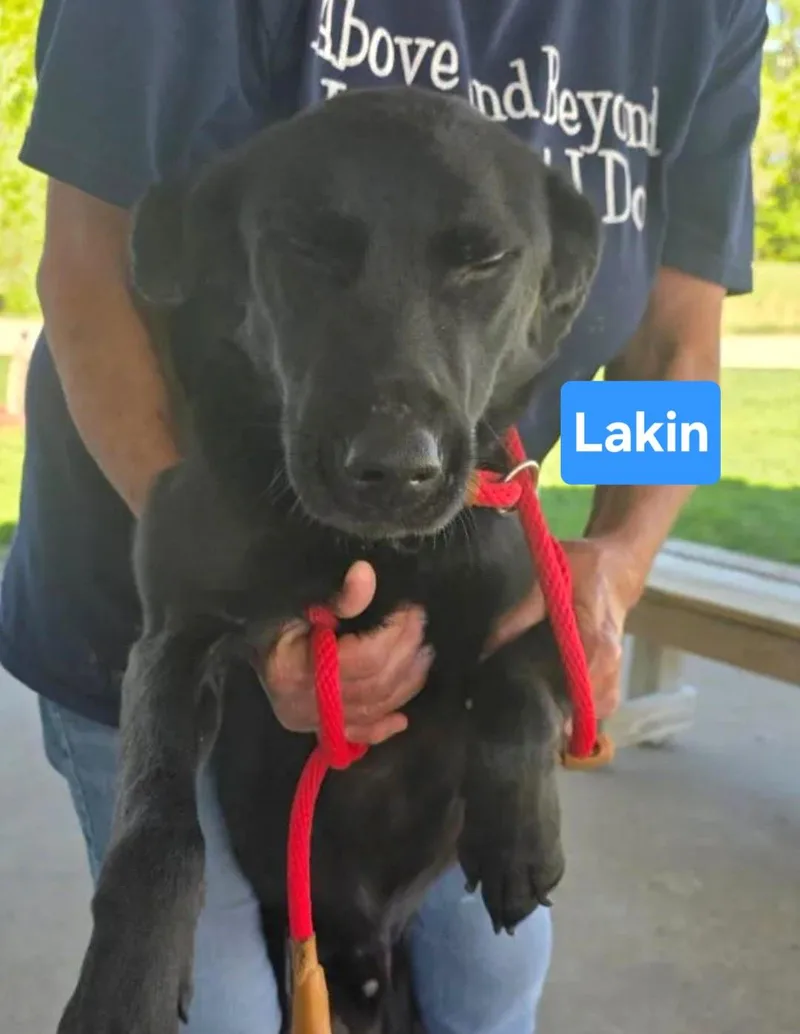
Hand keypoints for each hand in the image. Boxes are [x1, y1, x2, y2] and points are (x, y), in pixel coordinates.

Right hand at [261, 561, 432, 744]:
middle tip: (421, 626)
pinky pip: (356, 736)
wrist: (246, 649)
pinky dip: (382, 728)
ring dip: (405, 685)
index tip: (410, 610)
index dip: (394, 635)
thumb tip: (366, 573)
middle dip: (405, 654)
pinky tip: (402, 719)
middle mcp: (303, 703)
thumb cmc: (270, 623)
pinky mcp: (316, 732)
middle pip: (373, 686)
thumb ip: (337, 598)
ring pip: (372, 711)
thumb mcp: (298, 604)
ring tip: (423, 655)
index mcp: (295, 668)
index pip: (362, 660)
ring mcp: (311, 722)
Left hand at [486, 538, 635, 720]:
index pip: (584, 681)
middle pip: (595, 703)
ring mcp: (616, 665)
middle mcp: (611, 658)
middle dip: (567, 719)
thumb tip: (488, 647)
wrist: (617, 565)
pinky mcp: (613, 669)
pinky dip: (586, 711)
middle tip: (529, 728)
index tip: (540, 721)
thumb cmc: (584, 567)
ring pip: (602, 706)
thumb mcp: (550, 579)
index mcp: (597, 636)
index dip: (563, 704)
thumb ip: (521, 613)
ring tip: (542, 727)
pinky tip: (560, 714)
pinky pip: (604, 700)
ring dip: (577, 719)